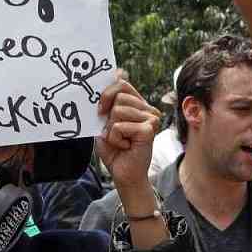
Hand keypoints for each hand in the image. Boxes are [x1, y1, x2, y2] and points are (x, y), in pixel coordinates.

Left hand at [96, 72, 161, 191]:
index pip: (123, 84)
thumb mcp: (106, 123)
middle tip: (114, 133)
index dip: (107, 92)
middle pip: (119, 96)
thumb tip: (115, 76)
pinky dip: (116, 139)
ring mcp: (151, 118)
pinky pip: (119, 126)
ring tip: (121, 141)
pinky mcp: (149, 130)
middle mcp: (148, 109)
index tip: (100, 109)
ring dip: (111, 130)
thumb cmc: (115, 150)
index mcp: (138, 105)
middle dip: (108, 116)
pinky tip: (126, 146)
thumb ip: (108, 104)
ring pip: (118, 111)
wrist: (124, 175)